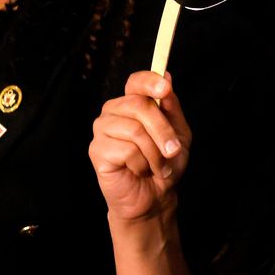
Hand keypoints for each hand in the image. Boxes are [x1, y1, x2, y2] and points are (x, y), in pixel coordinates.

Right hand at [90, 71, 192, 222]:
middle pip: (139, 105)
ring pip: (135, 130)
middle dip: (162, 130)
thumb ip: (171, 107)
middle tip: (172, 151)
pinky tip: (139, 170)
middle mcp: (114, 112)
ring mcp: (102, 130)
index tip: (164, 88)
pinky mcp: (96, 150)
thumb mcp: (178, 133)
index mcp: (132, 103)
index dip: (149, 82)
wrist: (154, 196)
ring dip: (154, 153)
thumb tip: (166, 78)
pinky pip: (127, 150)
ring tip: (156, 165)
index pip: (136, 81)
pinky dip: (141, 164)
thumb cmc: (164, 163)